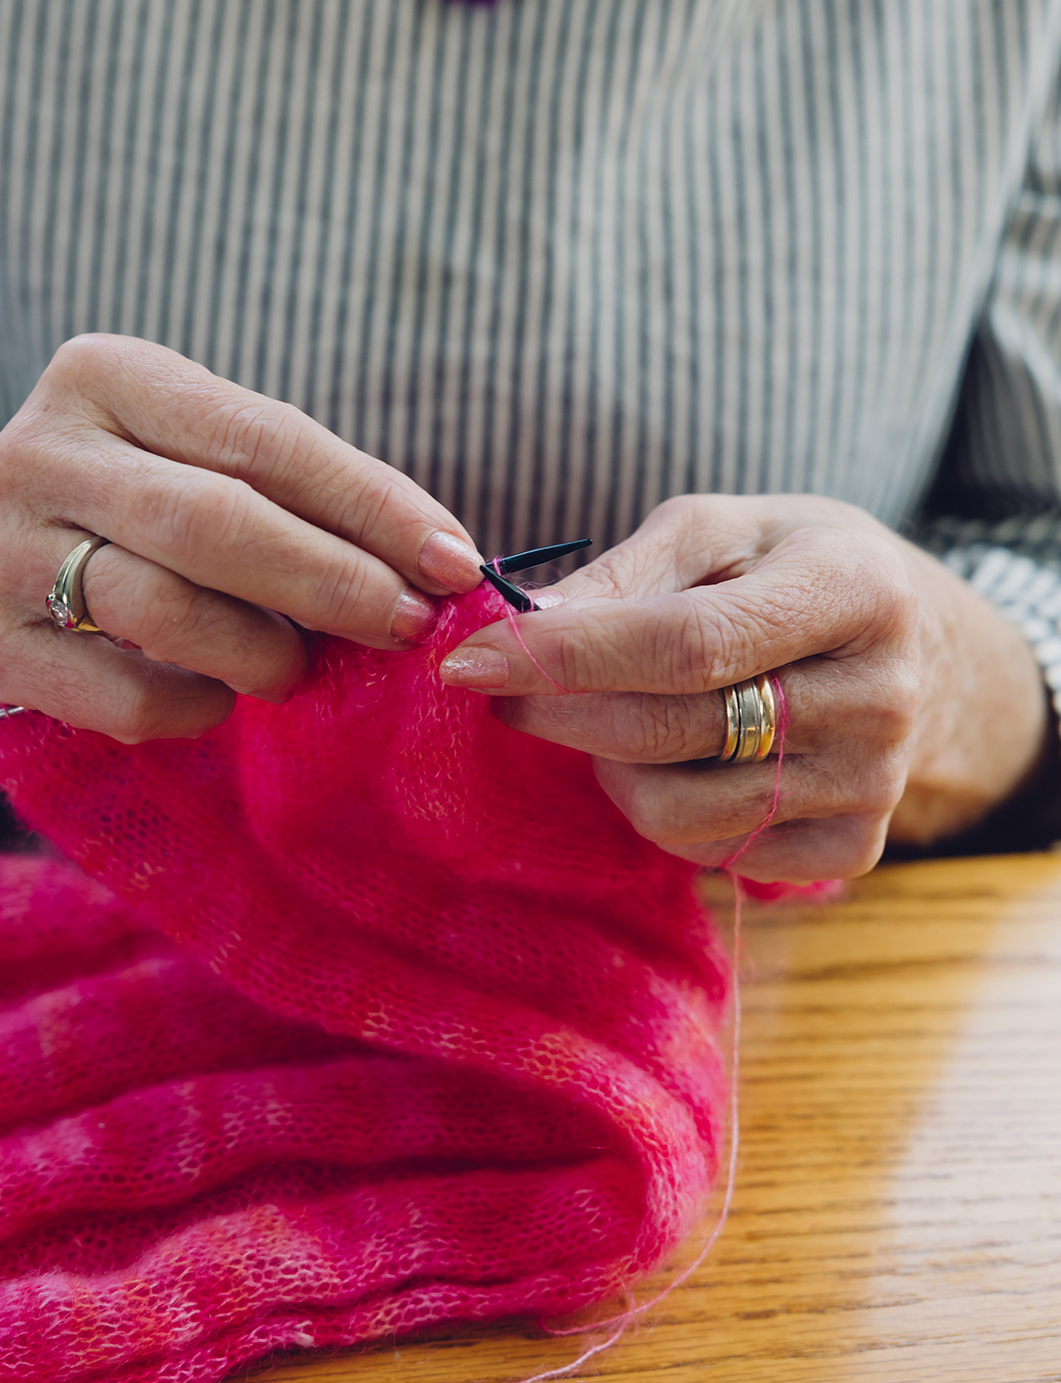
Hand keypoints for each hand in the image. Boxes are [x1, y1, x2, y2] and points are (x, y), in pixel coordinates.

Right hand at [0, 335, 479, 744]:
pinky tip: (222, 699)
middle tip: (408, 627)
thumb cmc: (160, 498)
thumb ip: (315, 495)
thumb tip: (444, 563)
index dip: (371, 506)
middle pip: (212, 521)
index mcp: (107, 374)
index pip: (264, 439)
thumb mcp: (217, 457)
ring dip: (264, 650)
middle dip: (332, 582)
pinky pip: (122, 696)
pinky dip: (194, 707)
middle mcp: (41, 451)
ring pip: (162, 609)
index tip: (454, 560)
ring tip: (303, 667)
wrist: (16, 554)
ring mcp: (5, 551)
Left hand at [438, 495, 1053, 882]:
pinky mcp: (855, 846)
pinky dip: (660, 810)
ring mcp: (873, 784)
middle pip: (673, 730)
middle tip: (498, 684)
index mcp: (855, 590)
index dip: (566, 656)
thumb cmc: (790, 567)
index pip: (686, 644)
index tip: (467, 658)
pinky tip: (668, 759)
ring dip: (605, 764)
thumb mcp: (721, 529)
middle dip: (557, 709)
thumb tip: (523, 622)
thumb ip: (626, 573)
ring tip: (604, 714)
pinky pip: (710, 853)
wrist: (914, 645)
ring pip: (678, 809)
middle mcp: (881, 697)